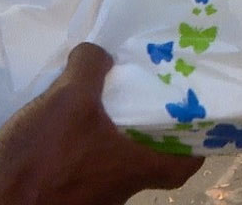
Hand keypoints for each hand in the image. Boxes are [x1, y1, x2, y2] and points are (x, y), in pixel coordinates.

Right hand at [0, 43, 202, 204]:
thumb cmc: (45, 158)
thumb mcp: (70, 99)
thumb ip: (90, 67)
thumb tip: (98, 52)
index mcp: (138, 167)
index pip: (187, 161)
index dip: (195, 139)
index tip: (193, 112)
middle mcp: (123, 187)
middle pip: (154, 159)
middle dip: (151, 129)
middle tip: (145, 97)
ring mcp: (96, 196)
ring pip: (118, 162)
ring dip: (114, 137)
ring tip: (104, 102)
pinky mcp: (67, 196)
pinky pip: (87, 168)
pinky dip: (84, 149)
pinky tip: (67, 126)